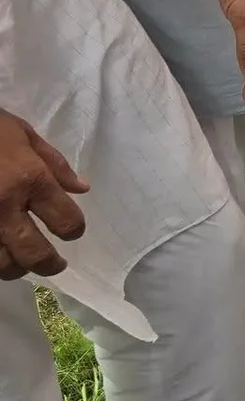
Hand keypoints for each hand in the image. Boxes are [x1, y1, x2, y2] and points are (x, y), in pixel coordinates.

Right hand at [0, 111, 87, 278]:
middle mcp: (3, 205)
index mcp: (29, 179)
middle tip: (53, 264)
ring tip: (19, 260)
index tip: (71, 230)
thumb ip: (53, 164)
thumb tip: (82, 189)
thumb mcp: (22, 133)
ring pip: (1, 264)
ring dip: (14, 267)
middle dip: (50, 264)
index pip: (66, 221)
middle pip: (35, 254)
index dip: (74, 229)